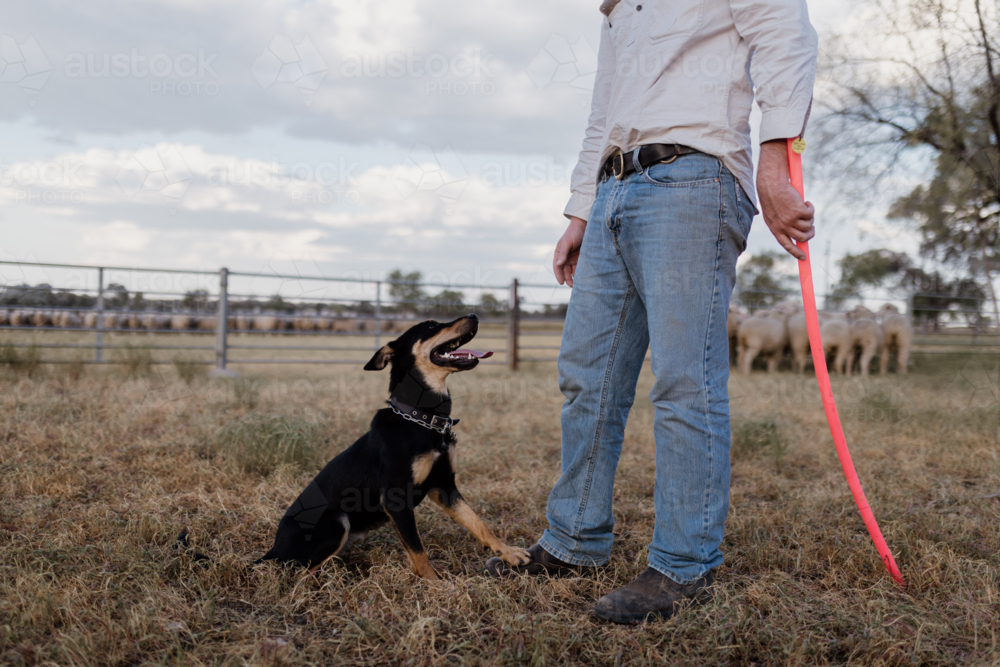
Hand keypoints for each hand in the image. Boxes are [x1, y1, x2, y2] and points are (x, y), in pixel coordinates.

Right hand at [553, 216, 586, 286]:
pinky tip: (584, 277)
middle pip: (565, 271)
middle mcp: (565, 257)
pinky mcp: (581, 258)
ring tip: (578, 284)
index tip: (562, 282)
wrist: (585, 225)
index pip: (557, 267)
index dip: (559, 275)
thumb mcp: (567, 242)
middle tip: (572, 286)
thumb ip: (563, 254)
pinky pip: (580, 267)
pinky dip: (581, 273)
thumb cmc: (573, 232)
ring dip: (574, 277)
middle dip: (568, 278)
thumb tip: (558, 264)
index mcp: (559, 253)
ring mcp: (573, 258)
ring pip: (573, 270)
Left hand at [757, 140, 814, 260]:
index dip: (796, 252)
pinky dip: (811, 207)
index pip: (786, 245)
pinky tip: (805, 201)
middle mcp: (782, 226)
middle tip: (811, 225)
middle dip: (810, 233)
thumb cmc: (773, 197)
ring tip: (805, 210)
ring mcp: (790, 219)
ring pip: (808, 227)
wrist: (772, 183)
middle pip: (802, 238)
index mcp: (775, 228)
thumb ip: (783, 224)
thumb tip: (798, 235)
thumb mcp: (774, 213)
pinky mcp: (798, 211)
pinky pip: (811, 214)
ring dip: (810, 219)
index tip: (804, 257)